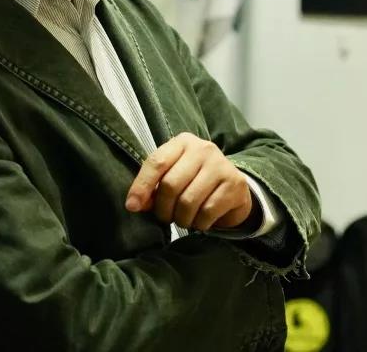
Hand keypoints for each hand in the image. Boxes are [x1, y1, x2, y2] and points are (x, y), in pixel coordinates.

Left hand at [125, 132, 252, 230]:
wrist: (232, 187)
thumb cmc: (194, 181)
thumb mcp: (172, 177)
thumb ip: (153, 188)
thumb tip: (135, 204)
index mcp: (182, 143)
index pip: (156, 162)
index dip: (141, 186)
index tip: (132, 206)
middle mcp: (203, 149)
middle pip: (171, 184)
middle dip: (163, 209)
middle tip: (166, 217)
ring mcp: (221, 165)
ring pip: (188, 201)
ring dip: (181, 219)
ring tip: (184, 219)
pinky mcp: (235, 183)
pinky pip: (207, 212)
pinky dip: (200, 223)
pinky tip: (201, 220)